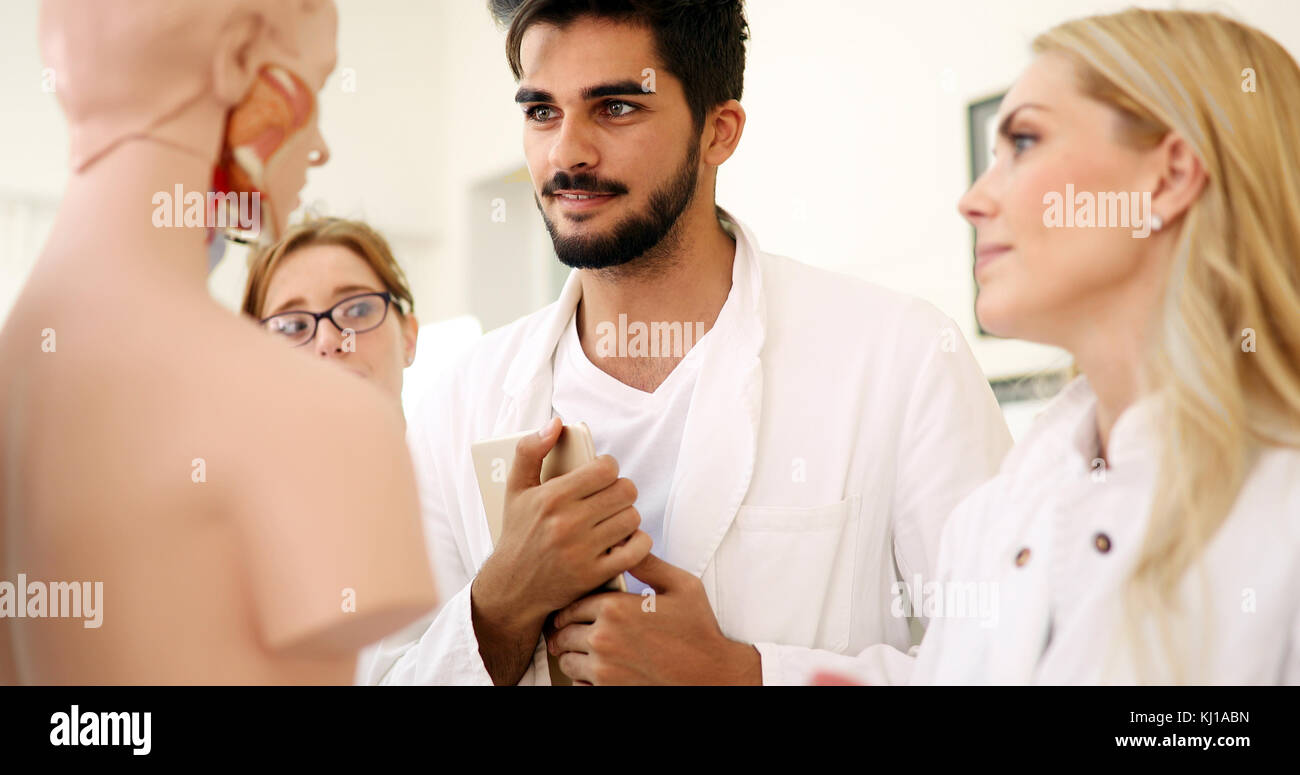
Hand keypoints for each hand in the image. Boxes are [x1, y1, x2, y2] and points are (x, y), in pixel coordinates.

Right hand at [471, 418, 651, 683]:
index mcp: (552, 497)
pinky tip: (627, 539)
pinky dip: (639, 542)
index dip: (609, 468)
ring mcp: (583, 551)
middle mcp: (567, 523)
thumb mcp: (515, 489)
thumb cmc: (517, 534)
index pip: (606, 469)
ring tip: (615, 517)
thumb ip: (530, 450)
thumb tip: (556, 422)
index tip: (602, 475)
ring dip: (628, 516)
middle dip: (622, 490)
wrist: (511, 588)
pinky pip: (637, 550)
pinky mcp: (594, 575)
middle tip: (612, 496)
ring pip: (632, 518)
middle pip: (625, 491)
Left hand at [546, 553, 761, 684]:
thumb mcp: (681, 586)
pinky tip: (597, 672)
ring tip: (584, 650)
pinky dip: (581, 679)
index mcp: (615, 609)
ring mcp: (603, 669)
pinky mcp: (608, 691)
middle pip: (563, 631)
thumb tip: (626, 541)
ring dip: (572, 654)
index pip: (574, 603)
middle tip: (572, 629)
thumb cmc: (699, 631)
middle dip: (566, 629)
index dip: (573, 606)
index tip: (575, 610)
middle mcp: (603, 638)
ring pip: (567, 659)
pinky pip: (576, 685)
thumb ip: (647, 563)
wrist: (711, 676)